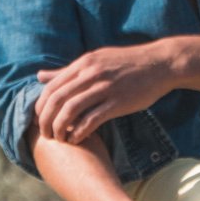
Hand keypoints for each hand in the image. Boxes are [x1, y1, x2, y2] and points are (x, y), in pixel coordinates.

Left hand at [35, 41, 175, 142]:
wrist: (160, 63)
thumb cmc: (127, 63)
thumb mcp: (96, 60)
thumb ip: (67, 70)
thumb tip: (39, 76)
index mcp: (84, 63)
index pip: (52, 87)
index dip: (41, 106)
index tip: (39, 120)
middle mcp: (91, 74)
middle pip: (57, 100)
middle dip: (46, 120)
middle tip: (45, 134)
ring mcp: (105, 88)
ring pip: (71, 111)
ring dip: (60, 129)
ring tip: (59, 139)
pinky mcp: (118, 102)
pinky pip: (91, 120)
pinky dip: (79, 133)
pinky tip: (77, 140)